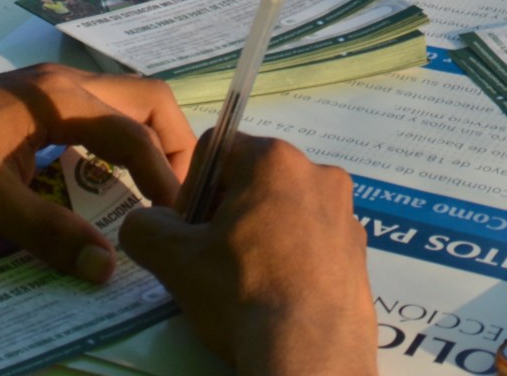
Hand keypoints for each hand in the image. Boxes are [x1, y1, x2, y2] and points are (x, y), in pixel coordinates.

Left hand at [0, 65, 195, 281]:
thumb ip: (53, 234)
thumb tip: (107, 268)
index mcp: (59, 99)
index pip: (135, 132)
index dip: (164, 176)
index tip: (176, 218)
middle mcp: (61, 82)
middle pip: (144, 98)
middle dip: (173, 143)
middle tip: (178, 196)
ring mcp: (45, 86)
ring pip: (120, 100)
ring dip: (144, 139)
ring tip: (151, 192)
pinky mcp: (30, 99)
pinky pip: (95, 110)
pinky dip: (116, 138)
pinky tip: (103, 179)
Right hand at [121, 133, 374, 375]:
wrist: (309, 355)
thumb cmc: (241, 293)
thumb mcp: (175, 260)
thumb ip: (145, 227)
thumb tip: (147, 223)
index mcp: (275, 160)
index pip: (217, 150)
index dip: (191, 188)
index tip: (188, 231)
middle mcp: (319, 174)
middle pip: (255, 180)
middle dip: (228, 212)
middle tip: (213, 258)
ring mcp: (346, 215)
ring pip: (286, 211)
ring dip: (262, 234)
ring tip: (246, 281)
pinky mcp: (360, 253)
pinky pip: (315, 242)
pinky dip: (293, 258)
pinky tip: (278, 294)